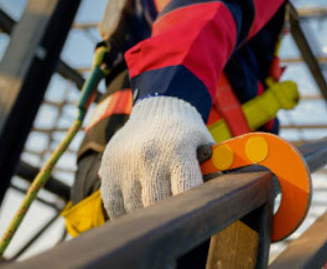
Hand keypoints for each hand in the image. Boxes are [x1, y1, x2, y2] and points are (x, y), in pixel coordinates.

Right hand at [99, 96, 212, 217]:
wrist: (157, 108)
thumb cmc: (187, 134)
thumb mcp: (205, 145)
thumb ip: (213, 173)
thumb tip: (219, 201)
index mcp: (177, 149)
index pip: (186, 191)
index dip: (192, 209)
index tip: (196, 215)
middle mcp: (149, 157)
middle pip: (159, 204)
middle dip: (170, 214)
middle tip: (177, 217)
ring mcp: (125, 165)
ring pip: (136, 209)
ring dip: (148, 215)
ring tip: (160, 208)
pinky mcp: (108, 171)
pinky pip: (115, 206)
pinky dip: (127, 214)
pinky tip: (140, 207)